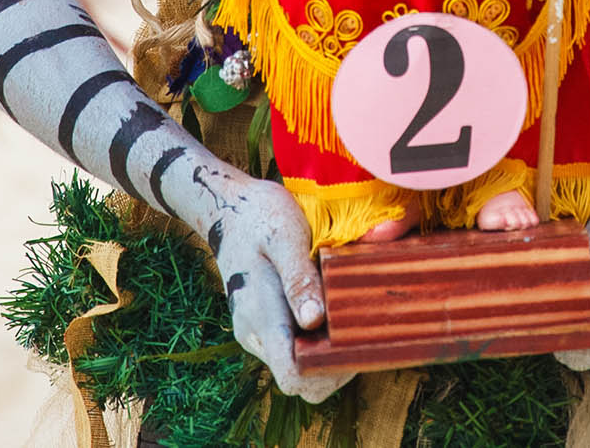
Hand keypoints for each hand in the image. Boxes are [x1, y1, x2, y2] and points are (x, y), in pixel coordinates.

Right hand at [196, 173, 347, 401]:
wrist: (228, 209)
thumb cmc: (260, 216)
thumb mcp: (284, 236)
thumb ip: (298, 278)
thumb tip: (315, 320)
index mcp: (261, 316)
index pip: (293, 377)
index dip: (327, 375)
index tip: (353, 349)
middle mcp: (256, 334)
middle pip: (300, 381)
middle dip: (334, 370)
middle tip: (361, 336)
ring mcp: (258, 333)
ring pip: (298, 367)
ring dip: (328, 357)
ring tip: (352, 322)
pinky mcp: (265, 325)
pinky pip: (294, 349)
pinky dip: (318, 343)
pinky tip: (336, 316)